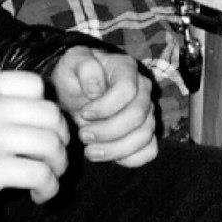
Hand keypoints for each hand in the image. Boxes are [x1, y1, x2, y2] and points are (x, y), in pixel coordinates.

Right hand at [0, 71, 69, 203]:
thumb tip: (9, 109)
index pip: (33, 84)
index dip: (46, 105)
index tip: (43, 125)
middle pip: (51, 115)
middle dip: (61, 138)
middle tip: (55, 155)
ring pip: (51, 144)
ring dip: (59, 165)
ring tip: (51, 178)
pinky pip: (40, 174)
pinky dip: (49, 187)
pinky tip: (40, 195)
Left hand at [50, 48, 157, 167]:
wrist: (76, 91)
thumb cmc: (75, 76)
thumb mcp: (72, 62)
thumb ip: (84, 68)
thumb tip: (96, 90)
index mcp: (126, 68)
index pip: (127, 89)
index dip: (105, 106)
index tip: (83, 113)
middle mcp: (143, 89)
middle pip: (138, 116)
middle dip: (108, 131)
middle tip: (83, 135)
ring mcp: (147, 111)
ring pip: (144, 136)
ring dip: (115, 149)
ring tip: (90, 150)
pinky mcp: (145, 132)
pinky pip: (149, 150)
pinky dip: (130, 158)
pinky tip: (107, 155)